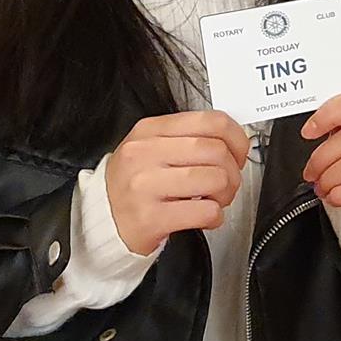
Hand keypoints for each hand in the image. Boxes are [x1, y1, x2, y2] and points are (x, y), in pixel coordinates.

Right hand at [105, 111, 249, 255]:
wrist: (102, 220)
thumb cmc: (135, 184)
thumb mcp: (152, 148)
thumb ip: (189, 138)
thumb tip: (233, 138)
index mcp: (149, 131)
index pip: (210, 121)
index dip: (236, 137)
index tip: (239, 152)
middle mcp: (144, 154)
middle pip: (216, 151)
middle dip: (233, 171)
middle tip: (226, 184)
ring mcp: (145, 185)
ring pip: (215, 179)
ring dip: (225, 195)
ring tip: (212, 200)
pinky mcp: (150, 217)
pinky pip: (205, 211)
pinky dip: (214, 217)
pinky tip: (202, 217)